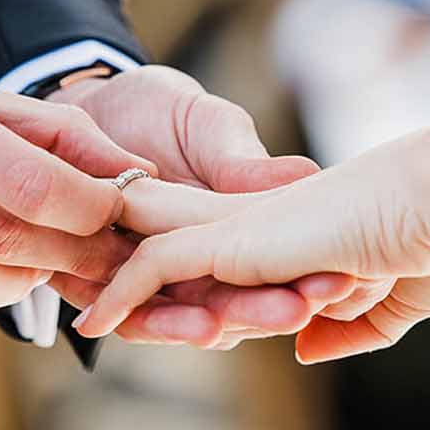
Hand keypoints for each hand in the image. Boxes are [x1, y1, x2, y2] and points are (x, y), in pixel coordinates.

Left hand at [57, 65, 342, 347]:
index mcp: (236, 231)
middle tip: (294, 312)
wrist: (90, 101)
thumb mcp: (208, 124)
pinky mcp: (97, 273)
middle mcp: (200, 263)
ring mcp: (151, 271)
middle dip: (260, 310)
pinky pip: (115, 300)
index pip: (274, 270)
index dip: (303, 280)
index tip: (339, 283)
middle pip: (233, 301)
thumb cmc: (159, 108)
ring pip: (179, 313)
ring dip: (196, 323)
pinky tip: (122, 317)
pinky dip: (124, 306)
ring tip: (214, 328)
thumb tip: (302, 172)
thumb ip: (239, 158)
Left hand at [73, 134, 429, 359]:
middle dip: (136, 273)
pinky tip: (93, 321)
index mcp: (300, 233)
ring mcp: (244, 228)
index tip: (178, 310)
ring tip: (72, 301)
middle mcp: (263, 224)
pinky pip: (158, 265)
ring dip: (118, 283)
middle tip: (89, 292)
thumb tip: (307, 348)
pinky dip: (125, 294)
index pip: (234, 261)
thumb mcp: (392, 297)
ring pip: (158, 252)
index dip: (200, 285)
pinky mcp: (234, 237)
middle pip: (180, 246)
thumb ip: (351, 325)